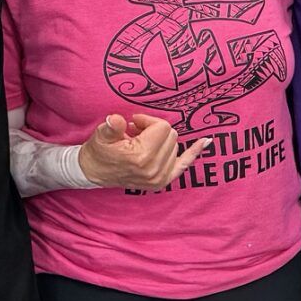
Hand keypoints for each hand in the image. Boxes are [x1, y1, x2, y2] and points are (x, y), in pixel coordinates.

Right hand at [75, 112, 206, 190]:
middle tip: (136, 132)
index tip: (134, 123)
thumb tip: (117, 119)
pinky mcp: (162, 181)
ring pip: (175, 145)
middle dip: (154, 129)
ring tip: (140, 143)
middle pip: (171, 135)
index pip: (162, 127)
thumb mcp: (102, 135)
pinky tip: (206, 141)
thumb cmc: (99, 151)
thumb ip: (112, 126)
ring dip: (161, 140)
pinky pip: (184, 164)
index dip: (147, 121)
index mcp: (141, 157)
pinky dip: (194, 152)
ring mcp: (160, 177)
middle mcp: (154, 169)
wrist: (93, 172)